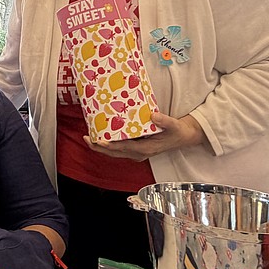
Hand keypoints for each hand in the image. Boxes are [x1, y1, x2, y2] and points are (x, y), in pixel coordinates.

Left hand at [82, 112, 205, 160]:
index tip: (98, 140)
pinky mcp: (135, 148)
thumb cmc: (177, 132)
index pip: (124, 148)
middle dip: (99, 147)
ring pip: (115, 152)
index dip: (110, 145)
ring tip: (88, 137)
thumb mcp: (174, 125)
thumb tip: (153, 116)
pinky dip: (108, 143)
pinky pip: (119, 148)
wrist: (182, 137)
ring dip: (101, 146)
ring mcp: (136, 152)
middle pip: (114, 153)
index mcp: (145, 149)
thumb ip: (164, 121)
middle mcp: (138, 153)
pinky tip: (101, 135)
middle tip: (86, 138)